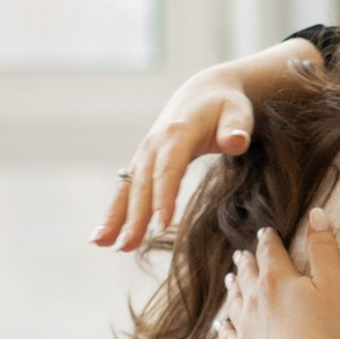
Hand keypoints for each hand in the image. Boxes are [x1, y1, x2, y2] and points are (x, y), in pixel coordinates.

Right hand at [97, 45, 314, 250]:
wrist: (204, 93)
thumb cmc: (226, 106)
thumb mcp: (237, 113)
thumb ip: (237, 128)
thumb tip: (235, 142)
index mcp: (178, 133)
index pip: (169, 169)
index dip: (164, 196)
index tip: (162, 224)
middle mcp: (154, 144)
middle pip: (143, 184)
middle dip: (134, 216)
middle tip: (127, 245)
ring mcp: (144, 154)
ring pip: (128, 189)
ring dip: (115, 216)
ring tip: (102, 243)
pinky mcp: (142, 163)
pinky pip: (126, 189)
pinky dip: (114, 212)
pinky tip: (104, 236)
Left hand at [218, 216, 339, 338]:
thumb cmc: (327, 334)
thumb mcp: (335, 286)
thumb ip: (324, 249)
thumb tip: (316, 213)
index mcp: (277, 279)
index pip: (269, 250)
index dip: (268, 239)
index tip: (266, 233)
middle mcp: (254, 298)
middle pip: (247, 273)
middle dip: (246, 261)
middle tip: (242, 254)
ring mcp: (245, 326)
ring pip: (234, 300)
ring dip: (233, 287)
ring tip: (231, 280)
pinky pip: (228, 335)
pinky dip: (224, 327)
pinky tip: (222, 325)